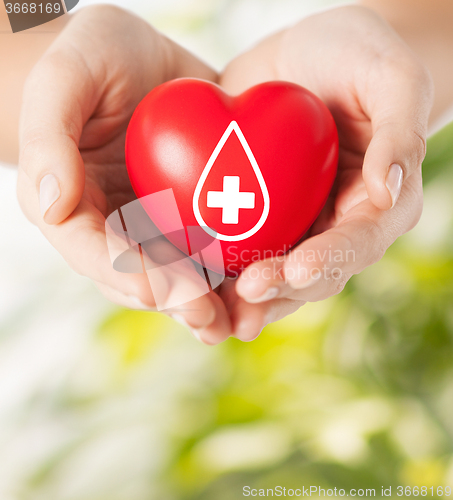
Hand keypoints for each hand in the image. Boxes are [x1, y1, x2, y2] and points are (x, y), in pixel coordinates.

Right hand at [16, 5, 234, 339]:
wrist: (140, 55)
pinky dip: (232, 269)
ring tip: (235, 322)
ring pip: (179, 272)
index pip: (91, 250)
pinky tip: (258, 284)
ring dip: (206, 302)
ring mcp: (157, 221)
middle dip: (173, 301)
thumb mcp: (63, 79)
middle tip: (207, 320)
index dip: (122, 273)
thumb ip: (48, 139)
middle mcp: (116, 223)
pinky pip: (212, 245)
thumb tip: (52, 205)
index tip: (154, 290)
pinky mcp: (194, 210)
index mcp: (76, 205)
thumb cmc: (92, 58)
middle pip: (139, 275)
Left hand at [218, 5, 433, 339]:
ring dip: (243, 298)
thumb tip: (385, 192)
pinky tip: (188, 278)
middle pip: (310, 272)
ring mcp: (292, 224)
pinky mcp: (254, 213)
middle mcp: (333, 225)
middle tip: (246, 293)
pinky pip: (234, 246)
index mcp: (374, 205)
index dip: (329, 260)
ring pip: (270, 273)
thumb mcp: (390, 79)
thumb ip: (399, 133)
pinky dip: (212, 265)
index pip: (357, 243)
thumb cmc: (358, 58)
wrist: (308, 55)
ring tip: (215, 312)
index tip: (298, 269)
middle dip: (279, 288)